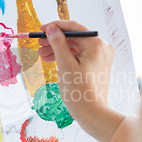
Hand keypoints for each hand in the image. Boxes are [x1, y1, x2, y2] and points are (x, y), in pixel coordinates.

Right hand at [39, 20, 125, 141]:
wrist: (93, 114)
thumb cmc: (80, 91)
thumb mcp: (65, 64)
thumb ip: (58, 43)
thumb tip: (51, 28)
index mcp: (96, 44)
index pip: (74, 27)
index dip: (56, 27)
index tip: (41, 29)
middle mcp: (101, 48)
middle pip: (74, 38)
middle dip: (55, 40)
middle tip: (39, 44)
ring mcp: (100, 58)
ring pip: (75, 48)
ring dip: (58, 49)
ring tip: (42, 55)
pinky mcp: (96, 67)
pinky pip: (79, 57)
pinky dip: (66, 58)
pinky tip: (52, 61)